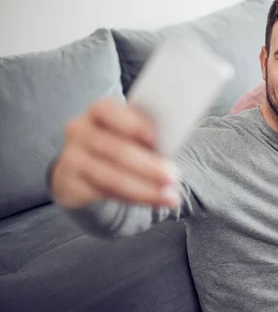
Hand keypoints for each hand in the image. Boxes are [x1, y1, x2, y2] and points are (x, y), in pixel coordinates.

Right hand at [50, 98, 178, 209]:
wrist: (86, 169)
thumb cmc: (121, 143)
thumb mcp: (132, 133)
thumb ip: (148, 134)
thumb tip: (174, 142)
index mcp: (98, 112)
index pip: (107, 110)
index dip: (131, 123)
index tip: (153, 137)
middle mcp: (79, 131)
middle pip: (115, 149)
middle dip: (148, 166)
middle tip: (173, 177)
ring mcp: (71, 159)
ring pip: (111, 176)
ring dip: (145, 188)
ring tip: (170, 196)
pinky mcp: (70, 186)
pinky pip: (104, 193)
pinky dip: (135, 198)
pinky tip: (154, 201)